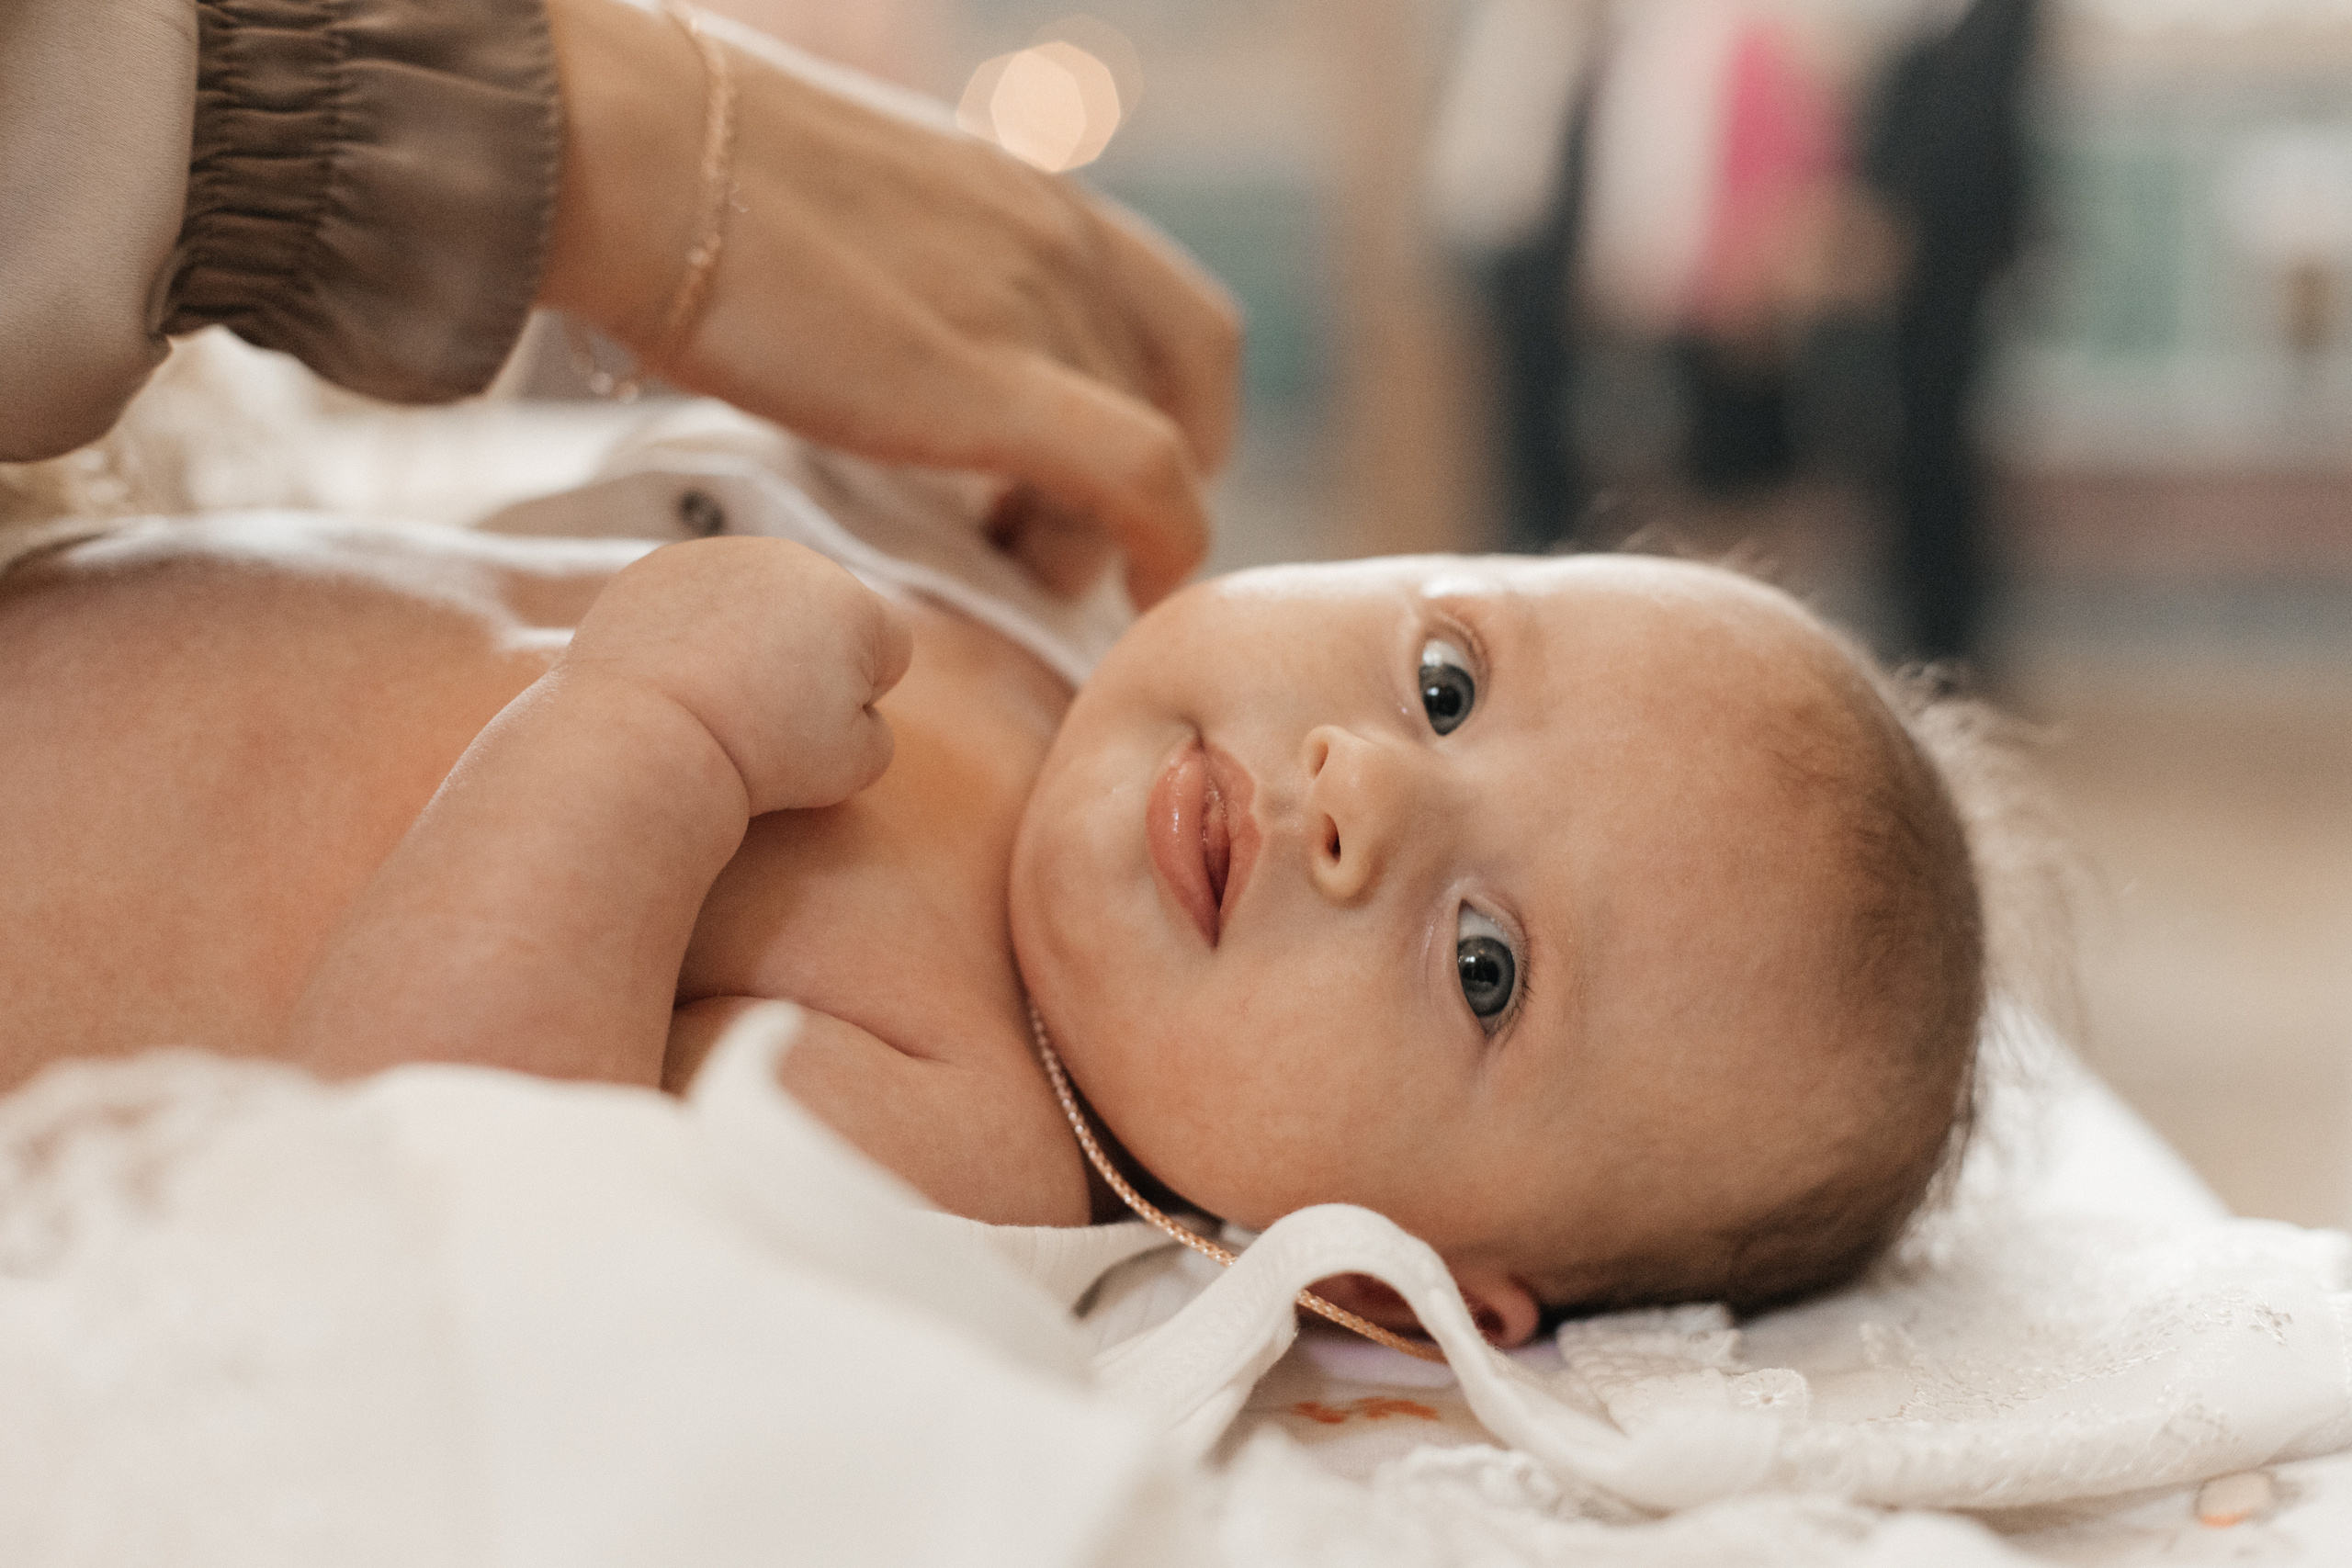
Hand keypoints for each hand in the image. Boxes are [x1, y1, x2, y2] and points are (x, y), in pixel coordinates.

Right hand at [538, 0, 1241, 607]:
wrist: (629, 153)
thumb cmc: (682, 179)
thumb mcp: (842, 220)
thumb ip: (903, 281)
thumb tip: (871, 343)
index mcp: (1028, 196)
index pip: (1179, 322)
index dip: (1182, 420)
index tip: (1120, 491)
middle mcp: (1061, 239)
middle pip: (1174, 400)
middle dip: (1138, 492)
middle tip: (1050, 548)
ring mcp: (1037, 304)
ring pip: (1156, 447)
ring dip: (1101, 530)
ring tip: (1010, 570)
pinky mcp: (993, 381)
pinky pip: (1144, 479)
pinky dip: (1162, 546)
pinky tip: (1132, 594)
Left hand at [564, 537, 913, 815]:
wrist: (645, 739)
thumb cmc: (758, 755)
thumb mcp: (856, 764)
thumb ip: (875, 728)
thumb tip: (850, 705)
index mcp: (852, 602)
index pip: (889, 649)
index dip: (863, 697)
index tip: (817, 725)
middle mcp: (791, 560)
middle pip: (824, 615)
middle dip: (809, 655)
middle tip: (767, 712)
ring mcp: (719, 555)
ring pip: (760, 600)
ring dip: (752, 637)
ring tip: (718, 695)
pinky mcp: (657, 566)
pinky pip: (697, 599)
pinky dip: (693, 630)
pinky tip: (677, 676)